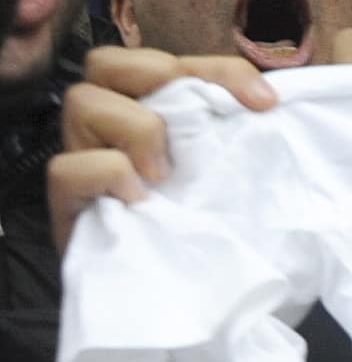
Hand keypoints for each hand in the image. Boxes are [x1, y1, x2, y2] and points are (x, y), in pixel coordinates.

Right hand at [51, 45, 273, 251]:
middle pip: (106, 62)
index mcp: (153, 114)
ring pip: (82, 102)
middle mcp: (113, 130)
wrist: (193, 298)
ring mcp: (87, 163)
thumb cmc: (215, 232)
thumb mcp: (236, 176)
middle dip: (157, 74)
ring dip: (136, 126)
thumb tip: (274, 103)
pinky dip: (108, 172)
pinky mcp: (70, 205)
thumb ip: (241, 136)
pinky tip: (140, 197)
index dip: (216, 69)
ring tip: (165, 173)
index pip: (169, 63)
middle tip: (192, 123)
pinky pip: (68, 168)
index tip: (265, 102)